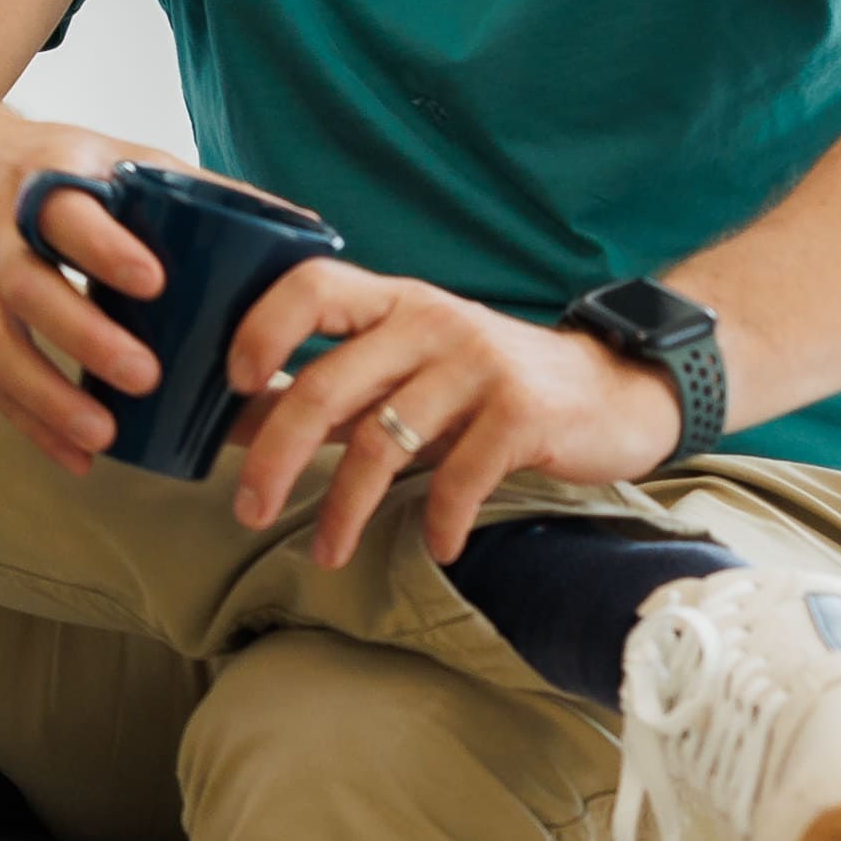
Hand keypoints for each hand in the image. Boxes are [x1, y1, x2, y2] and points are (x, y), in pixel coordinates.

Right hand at [0, 111, 215, 471]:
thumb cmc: (56, 164)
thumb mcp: (119, 154)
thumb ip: (199, 191)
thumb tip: (306, 230)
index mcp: (48, 175)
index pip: (68, 211)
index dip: (105, 247)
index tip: (155, 283)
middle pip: (26, 283)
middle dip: (83, 335)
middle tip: (145, 376)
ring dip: (46, 394)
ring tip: (103, 435)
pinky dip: (28, 421)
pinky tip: (75, 457)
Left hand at [217, 262, 684, 570]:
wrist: (611, 394)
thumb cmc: (485, 388)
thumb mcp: (404, 376)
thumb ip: (327, 394)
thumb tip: (230, 418)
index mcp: (391, 303)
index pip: (310, 286)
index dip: (261, 329)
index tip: (229, 385)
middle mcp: (428, 320)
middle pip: (326, 386)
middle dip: (276, 456)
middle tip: (247, 510)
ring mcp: (477, 363)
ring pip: (381, 441)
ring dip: (344, 509)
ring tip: (327, 554)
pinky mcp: (523, 410)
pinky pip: (459, 475)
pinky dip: (438, 520)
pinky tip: (435, 547)